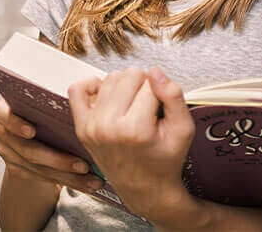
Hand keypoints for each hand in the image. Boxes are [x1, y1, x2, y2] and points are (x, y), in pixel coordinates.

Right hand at [0, 98, 103, 194]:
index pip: (0, 113)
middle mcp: (3, 132)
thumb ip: (51, 102)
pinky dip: (68, 180)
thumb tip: (83, 96)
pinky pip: (43, 179)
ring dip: (68, 175)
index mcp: (5, 108)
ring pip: (38, 168)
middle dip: (58, 159)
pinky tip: (86, 182)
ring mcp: (8, 153)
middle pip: (27, 149)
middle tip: (83, 165)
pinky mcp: (18, 170)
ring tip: (91, 177)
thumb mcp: (43, 101)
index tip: (32, 131)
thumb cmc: (44, 109)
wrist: (34, 132)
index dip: (15, 123)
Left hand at [69, 66, 200, 225]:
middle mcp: (109, 127)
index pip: (151, 84)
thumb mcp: (183, 129)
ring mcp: (92, 127)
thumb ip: (174, 95)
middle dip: (144, 86)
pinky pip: (78, 90)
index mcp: (136, 129)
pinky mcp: (81, 127)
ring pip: (110, 78)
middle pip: (130, 75)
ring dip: (124, 86)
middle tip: (149, 107)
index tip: (162, 109)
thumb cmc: (165, 160)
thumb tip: (155, 71)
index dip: (161, 92)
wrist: (145, 189)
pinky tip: (108, 96)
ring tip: (133, 106)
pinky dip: (93, 86)